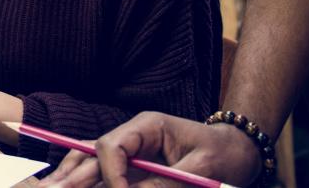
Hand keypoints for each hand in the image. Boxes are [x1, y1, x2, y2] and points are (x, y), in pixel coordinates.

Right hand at [40, 112, 260, 187]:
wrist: (239, 152)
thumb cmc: (225, 155)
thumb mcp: (200, 171)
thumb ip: (165, 183)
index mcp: (147, 126)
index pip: (111, 146)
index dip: (109, 174)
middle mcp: (132, 137)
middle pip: (92, 156)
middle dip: (74, 178)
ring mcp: (131, 152)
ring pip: (90, 164)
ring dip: (72, 179)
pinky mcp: (134, 169)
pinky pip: (103, 173)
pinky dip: (87, 181)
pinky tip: (68, 184)